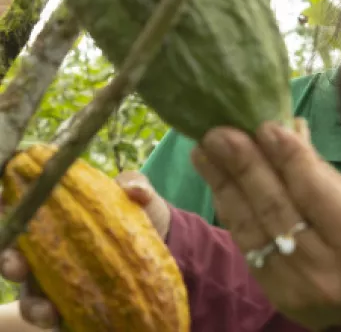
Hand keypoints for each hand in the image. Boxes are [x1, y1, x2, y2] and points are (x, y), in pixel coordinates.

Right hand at [0, 171, 170, 329]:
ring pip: (30, 296)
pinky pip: (56, 319)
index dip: (7, 208)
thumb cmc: (138, 217)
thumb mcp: (139, 198)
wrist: (162, 251)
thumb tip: (135, 190)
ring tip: (48, 311)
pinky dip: (56, 321)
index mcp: (55, 219)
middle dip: (9, 262)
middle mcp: (47, 252)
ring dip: (33, 304)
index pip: (20, 212)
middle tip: (17, 267)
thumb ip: (135, 185)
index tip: (5, 206)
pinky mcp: (72, 307)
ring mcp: (57, 282)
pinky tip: (64, 323)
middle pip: (14, 258)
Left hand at [190, 119, 340, 330]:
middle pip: (277, 210)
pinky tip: (219, 183)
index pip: (314, 191)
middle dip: (245, 166)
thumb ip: (320, 171)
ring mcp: (298, 288)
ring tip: (205, 151)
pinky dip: (231, 211)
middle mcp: (328, 269)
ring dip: (225, 185)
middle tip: (220, 132)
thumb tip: (284, 130)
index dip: (286, 156)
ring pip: (253, 229)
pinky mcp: (278, 296)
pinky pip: (247, 247)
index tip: (264, 125)